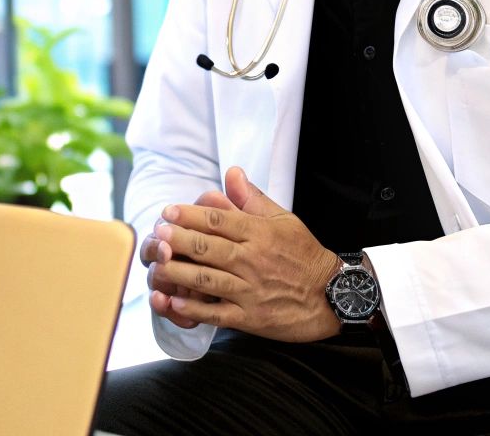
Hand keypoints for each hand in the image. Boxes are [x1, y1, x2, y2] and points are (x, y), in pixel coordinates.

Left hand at [149, 166, 343, 342]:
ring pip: (207, 280)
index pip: (219, 221)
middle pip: (208, 248)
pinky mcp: (251, 317)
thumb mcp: (284, 220)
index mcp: (260, 233)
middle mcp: (253, 260)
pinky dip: (194, 309)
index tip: (168, 211)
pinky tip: (174, 302)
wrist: (332, 296)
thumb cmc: (305, 255)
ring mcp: (251, 290)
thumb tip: (232, 172)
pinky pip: (217, 313)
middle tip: (158, 234)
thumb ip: (253, 199)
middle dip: (179, 240)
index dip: (190, 215)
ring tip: (157, 265)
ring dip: (179, 272)